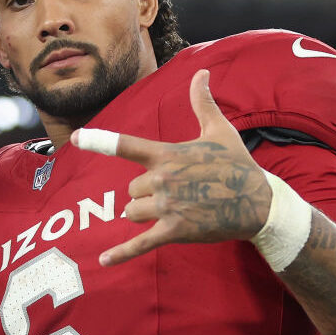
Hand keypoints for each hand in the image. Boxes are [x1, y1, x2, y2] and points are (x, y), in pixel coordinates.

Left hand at [71, 70, 271, 265]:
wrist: (259, 203)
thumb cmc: (237, 164)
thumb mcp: (219, 130)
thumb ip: (202, 102)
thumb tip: (202, 72)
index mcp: (167, 155)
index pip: (126, 145)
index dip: (98, 141)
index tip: (76, 138)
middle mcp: (162, 179)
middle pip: (131, 189)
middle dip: (147, 193)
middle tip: (179, 192)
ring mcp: (167, 206)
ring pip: (132, 211)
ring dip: (146, 214)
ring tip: (175, 210)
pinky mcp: (174, 230)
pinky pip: (140, 244)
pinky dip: (121, 254)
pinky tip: (104, 262)